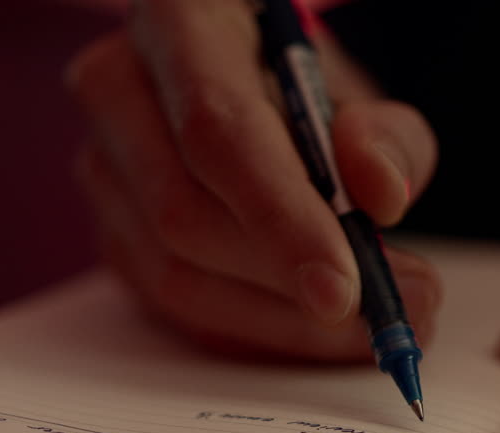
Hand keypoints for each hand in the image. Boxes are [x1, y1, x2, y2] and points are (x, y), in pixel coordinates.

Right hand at [66, 0, 439, 360]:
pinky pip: (177, 309)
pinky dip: (257, 332)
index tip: (344, 291)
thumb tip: (381, 197)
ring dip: (283, 322)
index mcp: (177, 21)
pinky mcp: (113, 235)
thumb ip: (383, 137)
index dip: (280, 219)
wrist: (238, 85)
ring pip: (175, 276)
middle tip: (396, 312)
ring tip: (374, 328)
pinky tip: (319, 334)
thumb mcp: (357, 91)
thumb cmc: (298, 84)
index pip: (217, 133)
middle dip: (292, 283)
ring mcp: (103, 170)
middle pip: (184, 215)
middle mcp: (117, 90)